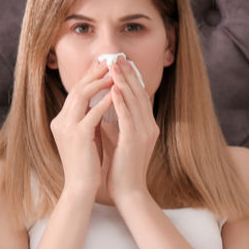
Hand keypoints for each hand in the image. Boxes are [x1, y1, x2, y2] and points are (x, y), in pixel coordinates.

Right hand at [49, 60, 114, 197]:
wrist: (80, 188)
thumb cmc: (87, 164)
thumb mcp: (87, 136)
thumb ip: (90, 119)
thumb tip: (104, 102)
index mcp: (61, 121)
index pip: (75, 92)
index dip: (89, 77)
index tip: (102, 65)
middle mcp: (60, 121)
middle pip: (77, 89)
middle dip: (93, 73)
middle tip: (109, 60)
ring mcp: (67, 127)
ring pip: (82, 95)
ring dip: (99, 82)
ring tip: (114, 73)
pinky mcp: (78, 135)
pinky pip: (93, 112)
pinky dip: (105, 101)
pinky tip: (117, 94)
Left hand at [102, 57, 158, 202]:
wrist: (128, 191)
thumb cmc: (120, 166)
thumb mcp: (115, 138)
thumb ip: (111, 121)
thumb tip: (100, 105)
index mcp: (145, 125)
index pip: (139, 96)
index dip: (130, 78)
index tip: (120, 63)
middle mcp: (148, 126)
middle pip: (139, 93)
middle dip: (128, 74)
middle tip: (118, 56)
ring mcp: (144, 133)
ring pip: (135, 101)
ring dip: (124, 81)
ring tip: (115, 65)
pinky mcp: (135, 141)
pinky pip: (129, 117)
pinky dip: (121, 101)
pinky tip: (114, 89)